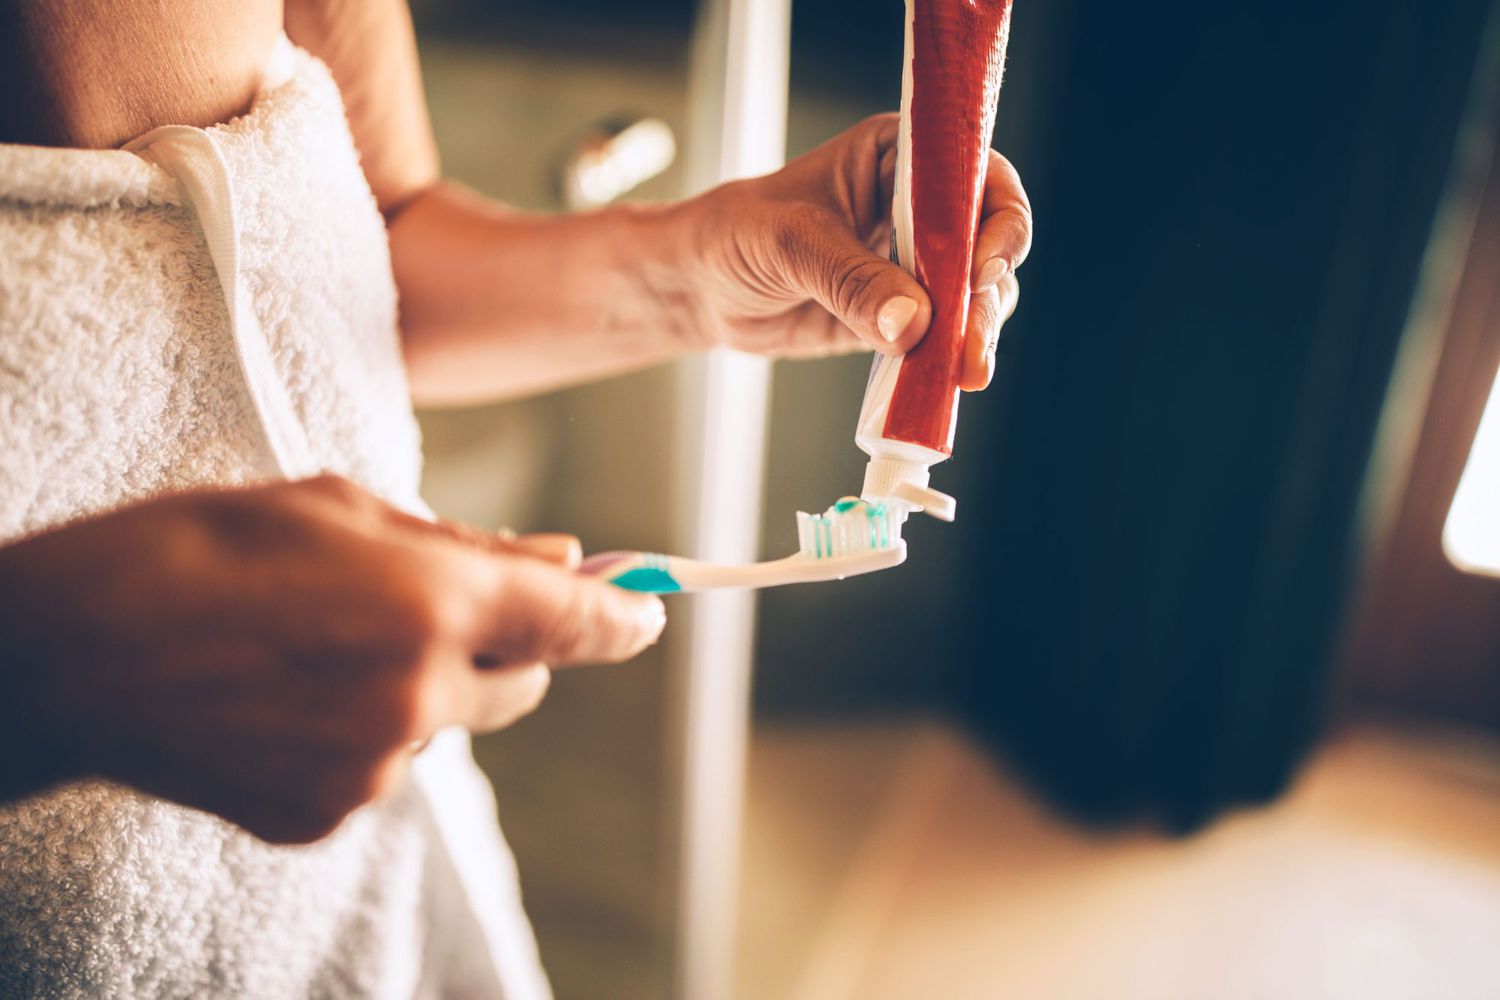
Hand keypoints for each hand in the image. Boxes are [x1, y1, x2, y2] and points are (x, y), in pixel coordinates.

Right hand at [0, 476, 664, 842]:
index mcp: (434, 601)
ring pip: (443, 724)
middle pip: (523, 686)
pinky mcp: (326, 814)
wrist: (68, 653)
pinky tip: (284, 696)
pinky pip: (380, 767)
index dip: (621, 618)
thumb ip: (459, 541)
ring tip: (315, 647)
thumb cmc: (198, 550)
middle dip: (505, 648)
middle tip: (437, 610)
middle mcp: (421, 695)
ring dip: (416, 687)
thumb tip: (555, 555)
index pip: (573, 621)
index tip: (646, 616)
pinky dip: (358, 733)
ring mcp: (375, 767)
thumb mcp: (335, 506)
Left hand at [680, 113, 1031, 389]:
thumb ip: (850, 279)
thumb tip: (914, 322)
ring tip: (964, 371)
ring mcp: (915, 263)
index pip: (974, 176)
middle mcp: (920, 205)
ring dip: (976, 334)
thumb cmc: (734, 235)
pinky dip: (947, 360)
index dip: (994, 219)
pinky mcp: (902, 315)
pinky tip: (944, 383)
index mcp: (899, 157)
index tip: (982, 268)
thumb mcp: (789, 244)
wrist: (701, 287)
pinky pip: (942, 336)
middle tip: (972, 341)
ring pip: (974, 296)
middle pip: (987, 243)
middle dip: (987, 294)